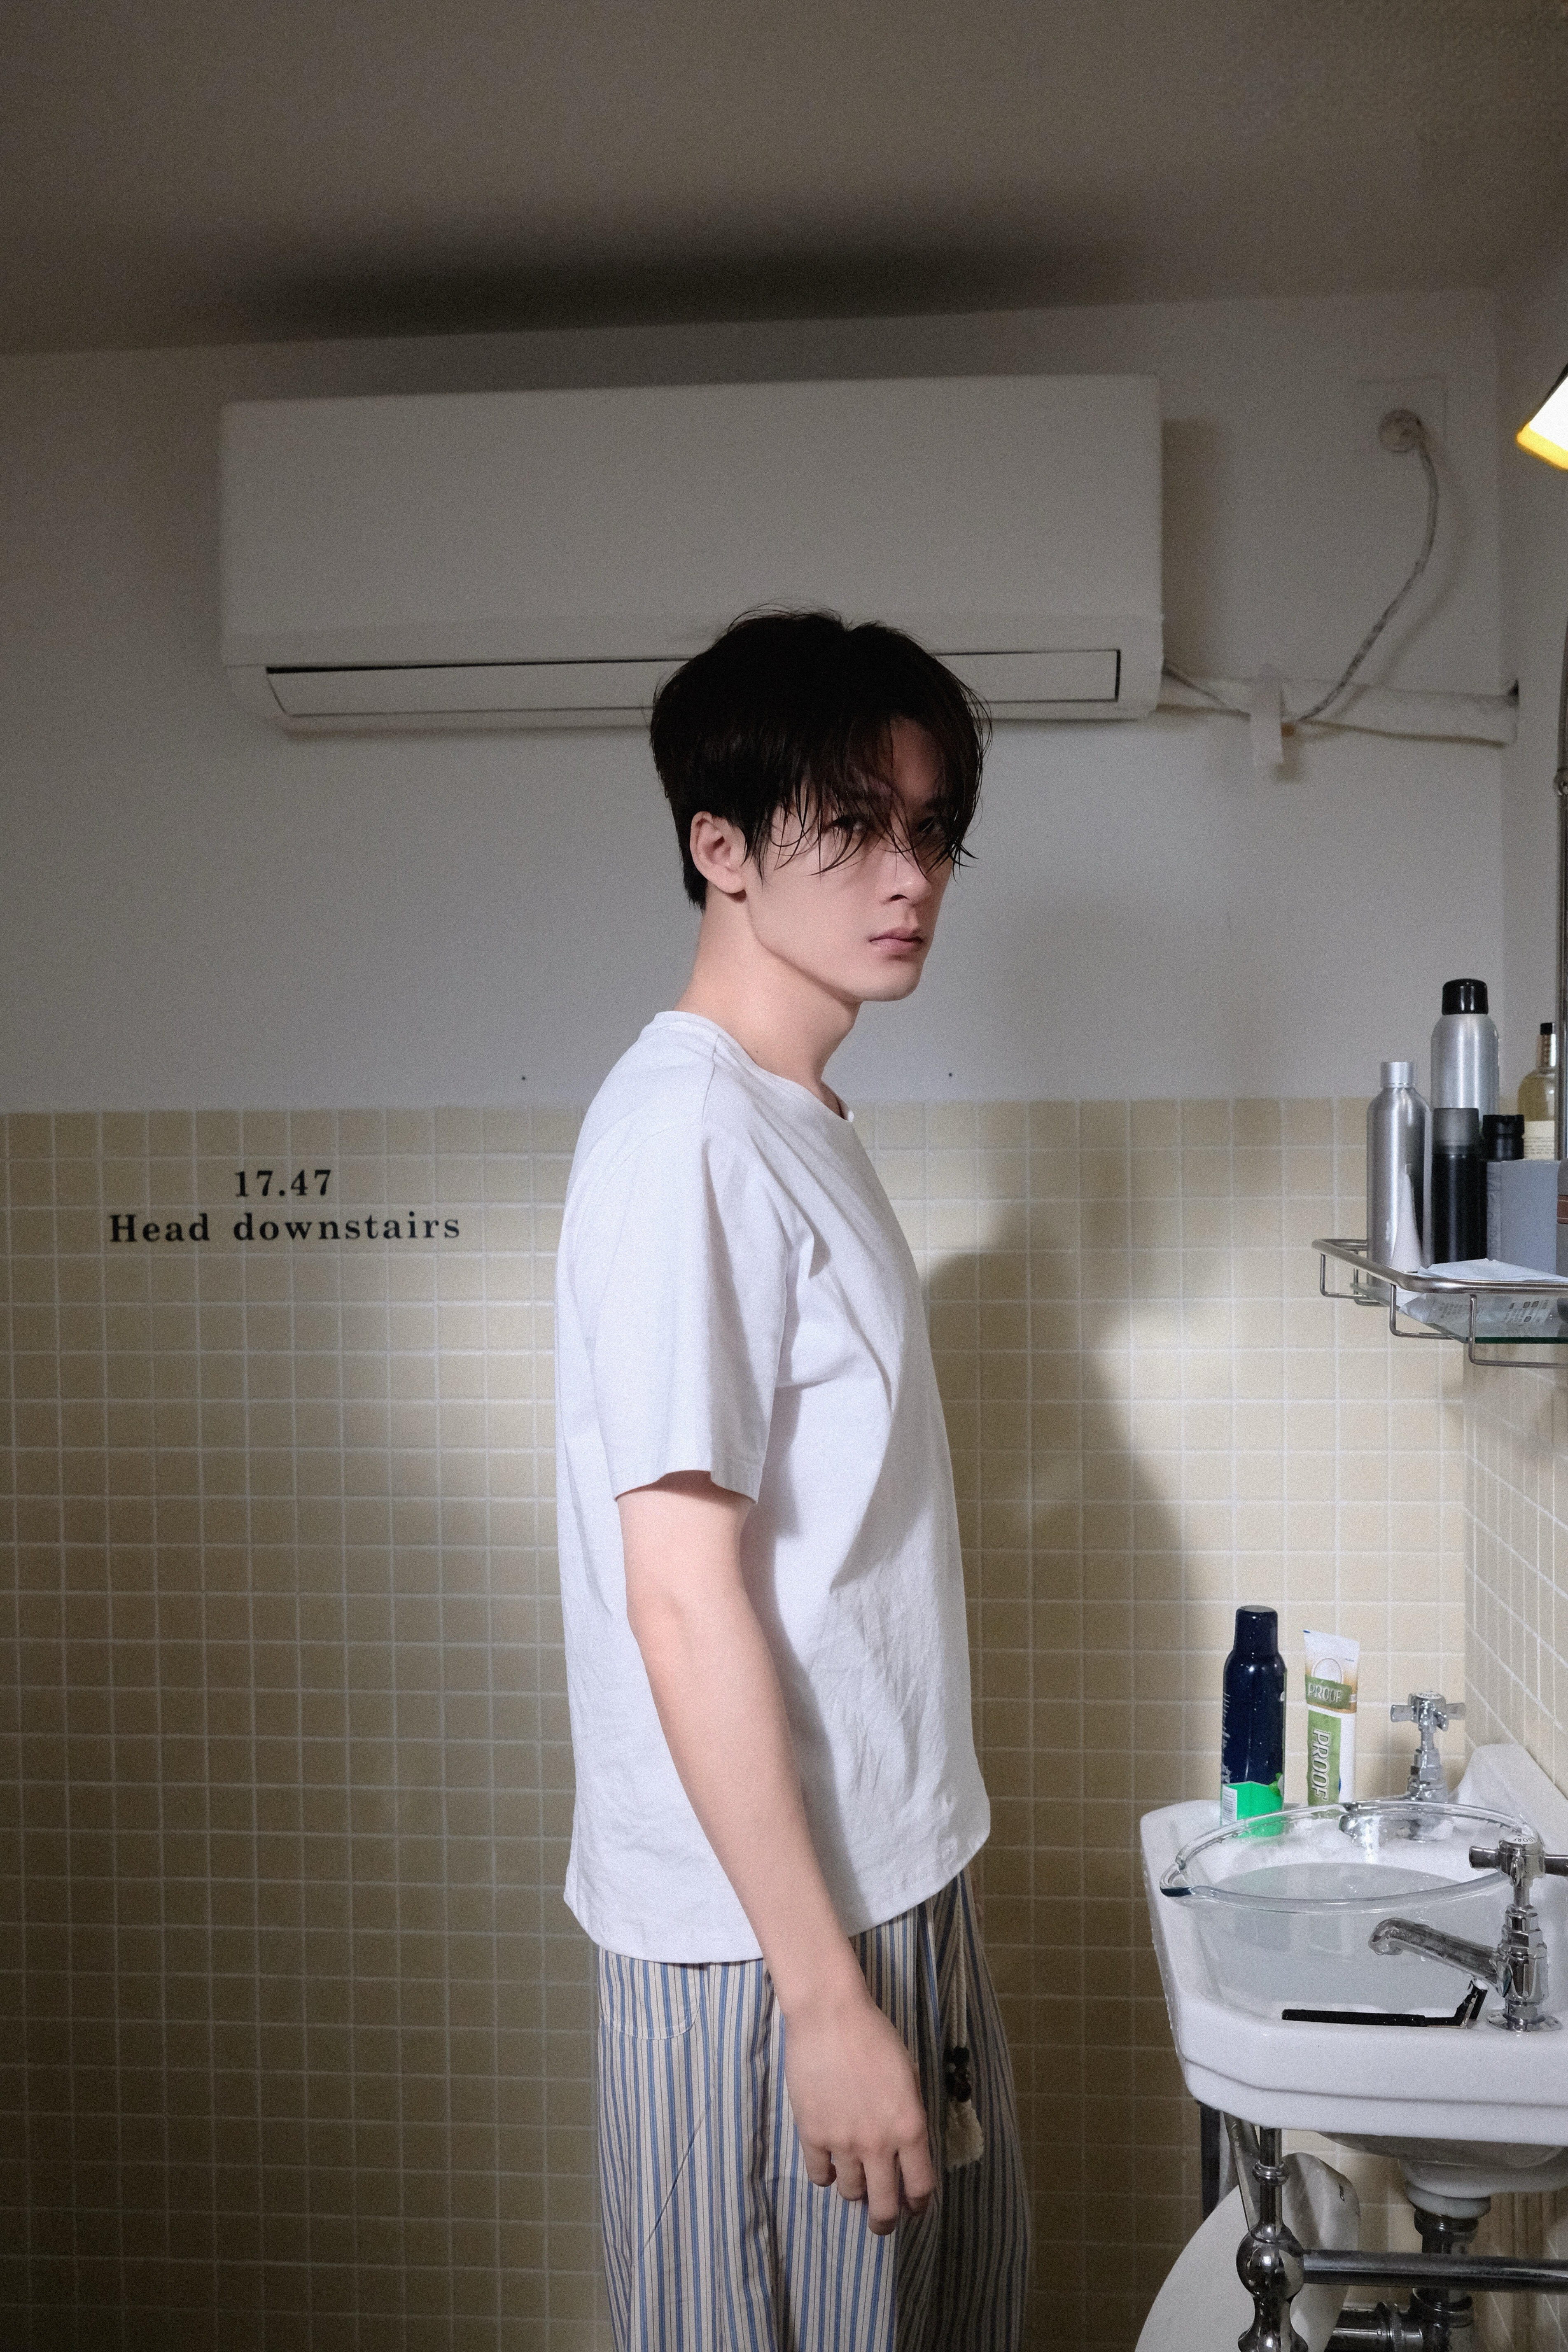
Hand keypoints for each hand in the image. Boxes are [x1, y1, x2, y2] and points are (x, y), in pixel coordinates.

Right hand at [782, 1979, 934, 2233]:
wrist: (830, 2016)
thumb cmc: (875, 2037)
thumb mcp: (909, 2077)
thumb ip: (910, 2118)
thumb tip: (907, 2150)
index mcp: (910, 2128)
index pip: (921, 2188)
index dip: (918, 2205)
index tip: (914, 2208)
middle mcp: (878, 2143)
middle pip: (883, 2206)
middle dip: (884, 2221)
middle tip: (881, 2222)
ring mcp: (843, 2142)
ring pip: (850, 2191)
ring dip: (854, 2188)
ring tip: (854, 2176)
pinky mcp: (812, 2134)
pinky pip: (819, 2174)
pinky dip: (826, 2174)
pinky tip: (829, 2161)